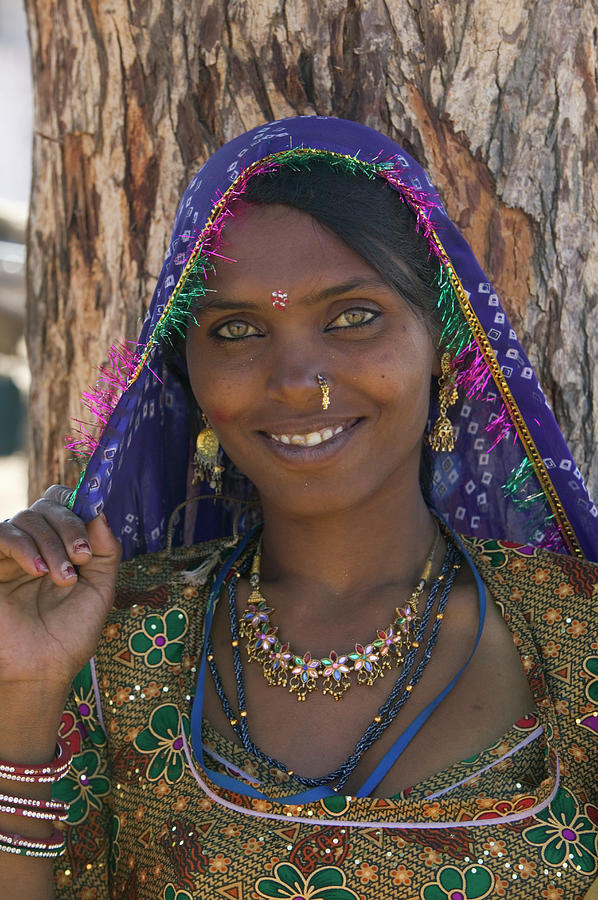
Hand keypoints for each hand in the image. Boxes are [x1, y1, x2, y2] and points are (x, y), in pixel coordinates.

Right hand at [0, 485, 121, 690]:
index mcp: (62, 545)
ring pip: (27, 518)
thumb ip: (106, 551)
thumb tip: (101, 512)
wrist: (42, 670)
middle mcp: (36, 544)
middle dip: (70, 526)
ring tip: (62, 578)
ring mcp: (12, 554)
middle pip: (48, 506)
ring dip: (51, 543)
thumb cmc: (71, 633)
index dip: (79, 506)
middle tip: (82, 558)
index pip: (65, 504)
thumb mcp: (101, 589)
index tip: (94, 528)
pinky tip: (38, 570)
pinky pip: (1, 534)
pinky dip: (22, 545)